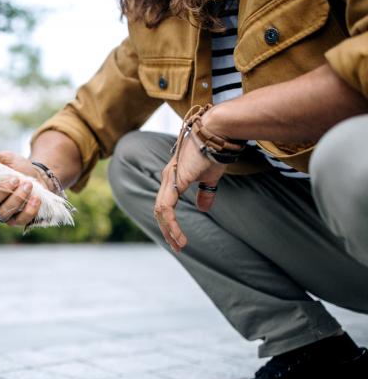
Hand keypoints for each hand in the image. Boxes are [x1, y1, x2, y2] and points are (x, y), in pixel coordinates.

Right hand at [0, 143, 49, 226]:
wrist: (39, 176)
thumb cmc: (18, 167)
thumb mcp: (6, 158)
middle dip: (3, 191)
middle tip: (16, 179)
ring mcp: (5, 214)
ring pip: (4, 213)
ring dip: (17, 199)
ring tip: (28, 185)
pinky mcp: (19, 220)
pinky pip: (21, 220)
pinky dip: (29, 210)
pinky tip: (36, 198)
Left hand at [154, 133, 225, 252]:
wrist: (218, 132)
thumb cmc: (216, 151)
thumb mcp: (210, 177)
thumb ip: (205, 193)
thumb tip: (203, 209)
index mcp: (173, 177)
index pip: (164, 204)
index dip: (169, 222)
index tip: (178, 239)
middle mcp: (167, 177)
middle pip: (159, 210)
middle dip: (167, 230)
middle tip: (177, 246)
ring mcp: (169, 177)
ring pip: (160, 210)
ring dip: (168, 230)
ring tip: (179, 244)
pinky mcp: (175, 179)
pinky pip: (167, 206)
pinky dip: (171, 222)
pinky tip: (178, 234)